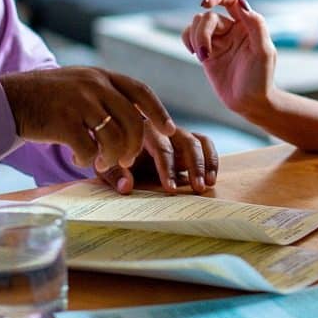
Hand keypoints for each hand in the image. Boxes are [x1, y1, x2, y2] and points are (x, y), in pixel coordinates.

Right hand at [0, 66, 174, 172]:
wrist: (11, 99)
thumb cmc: (50, 98)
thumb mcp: (81, 85)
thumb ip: (107, 96)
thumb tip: (140, 121)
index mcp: (102, 76)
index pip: (141, 91)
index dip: (159, 112)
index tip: (170, 130)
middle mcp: (94, 85)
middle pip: (132, 119)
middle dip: (135, 144)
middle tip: (129, 159)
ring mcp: (79, 102)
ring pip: (113, 137)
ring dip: (112, 156)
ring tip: (101, 161)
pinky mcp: (63, 121)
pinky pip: (88, 148)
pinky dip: (87, 159)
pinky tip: (79, 157)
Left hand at [97, 125, 219, 194]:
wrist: (115, 145)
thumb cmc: (111, 157)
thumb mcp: (105, 166)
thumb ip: (114, 175)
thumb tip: (126, 188)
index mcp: (142, 131)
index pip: (161, 148)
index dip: (167, 169)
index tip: (171, 189)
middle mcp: (162, 129)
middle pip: (184, 142)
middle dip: (193, 166)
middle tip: (197, 188)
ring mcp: (176, 133)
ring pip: (197, 142)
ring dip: (204, 164)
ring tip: (206, 186)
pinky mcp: (187, 138)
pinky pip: (205, 143)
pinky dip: (211, 159)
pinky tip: (212, 178)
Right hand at [181, 0, 276, 116]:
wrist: (250, 102)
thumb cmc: (261, 78)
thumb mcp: (264, 51)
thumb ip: (256, 25)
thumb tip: (241, 2)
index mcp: (248, 23)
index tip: (205, 3)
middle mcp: (232, 28)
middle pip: (208, 16)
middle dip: (202, 33)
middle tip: (204, 54)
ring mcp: (218, 39)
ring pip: (197, 24)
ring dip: (195, 38)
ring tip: (202, 57)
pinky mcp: (206, 51)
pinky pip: (189, 35)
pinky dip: (187, 40)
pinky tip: (196, 54)